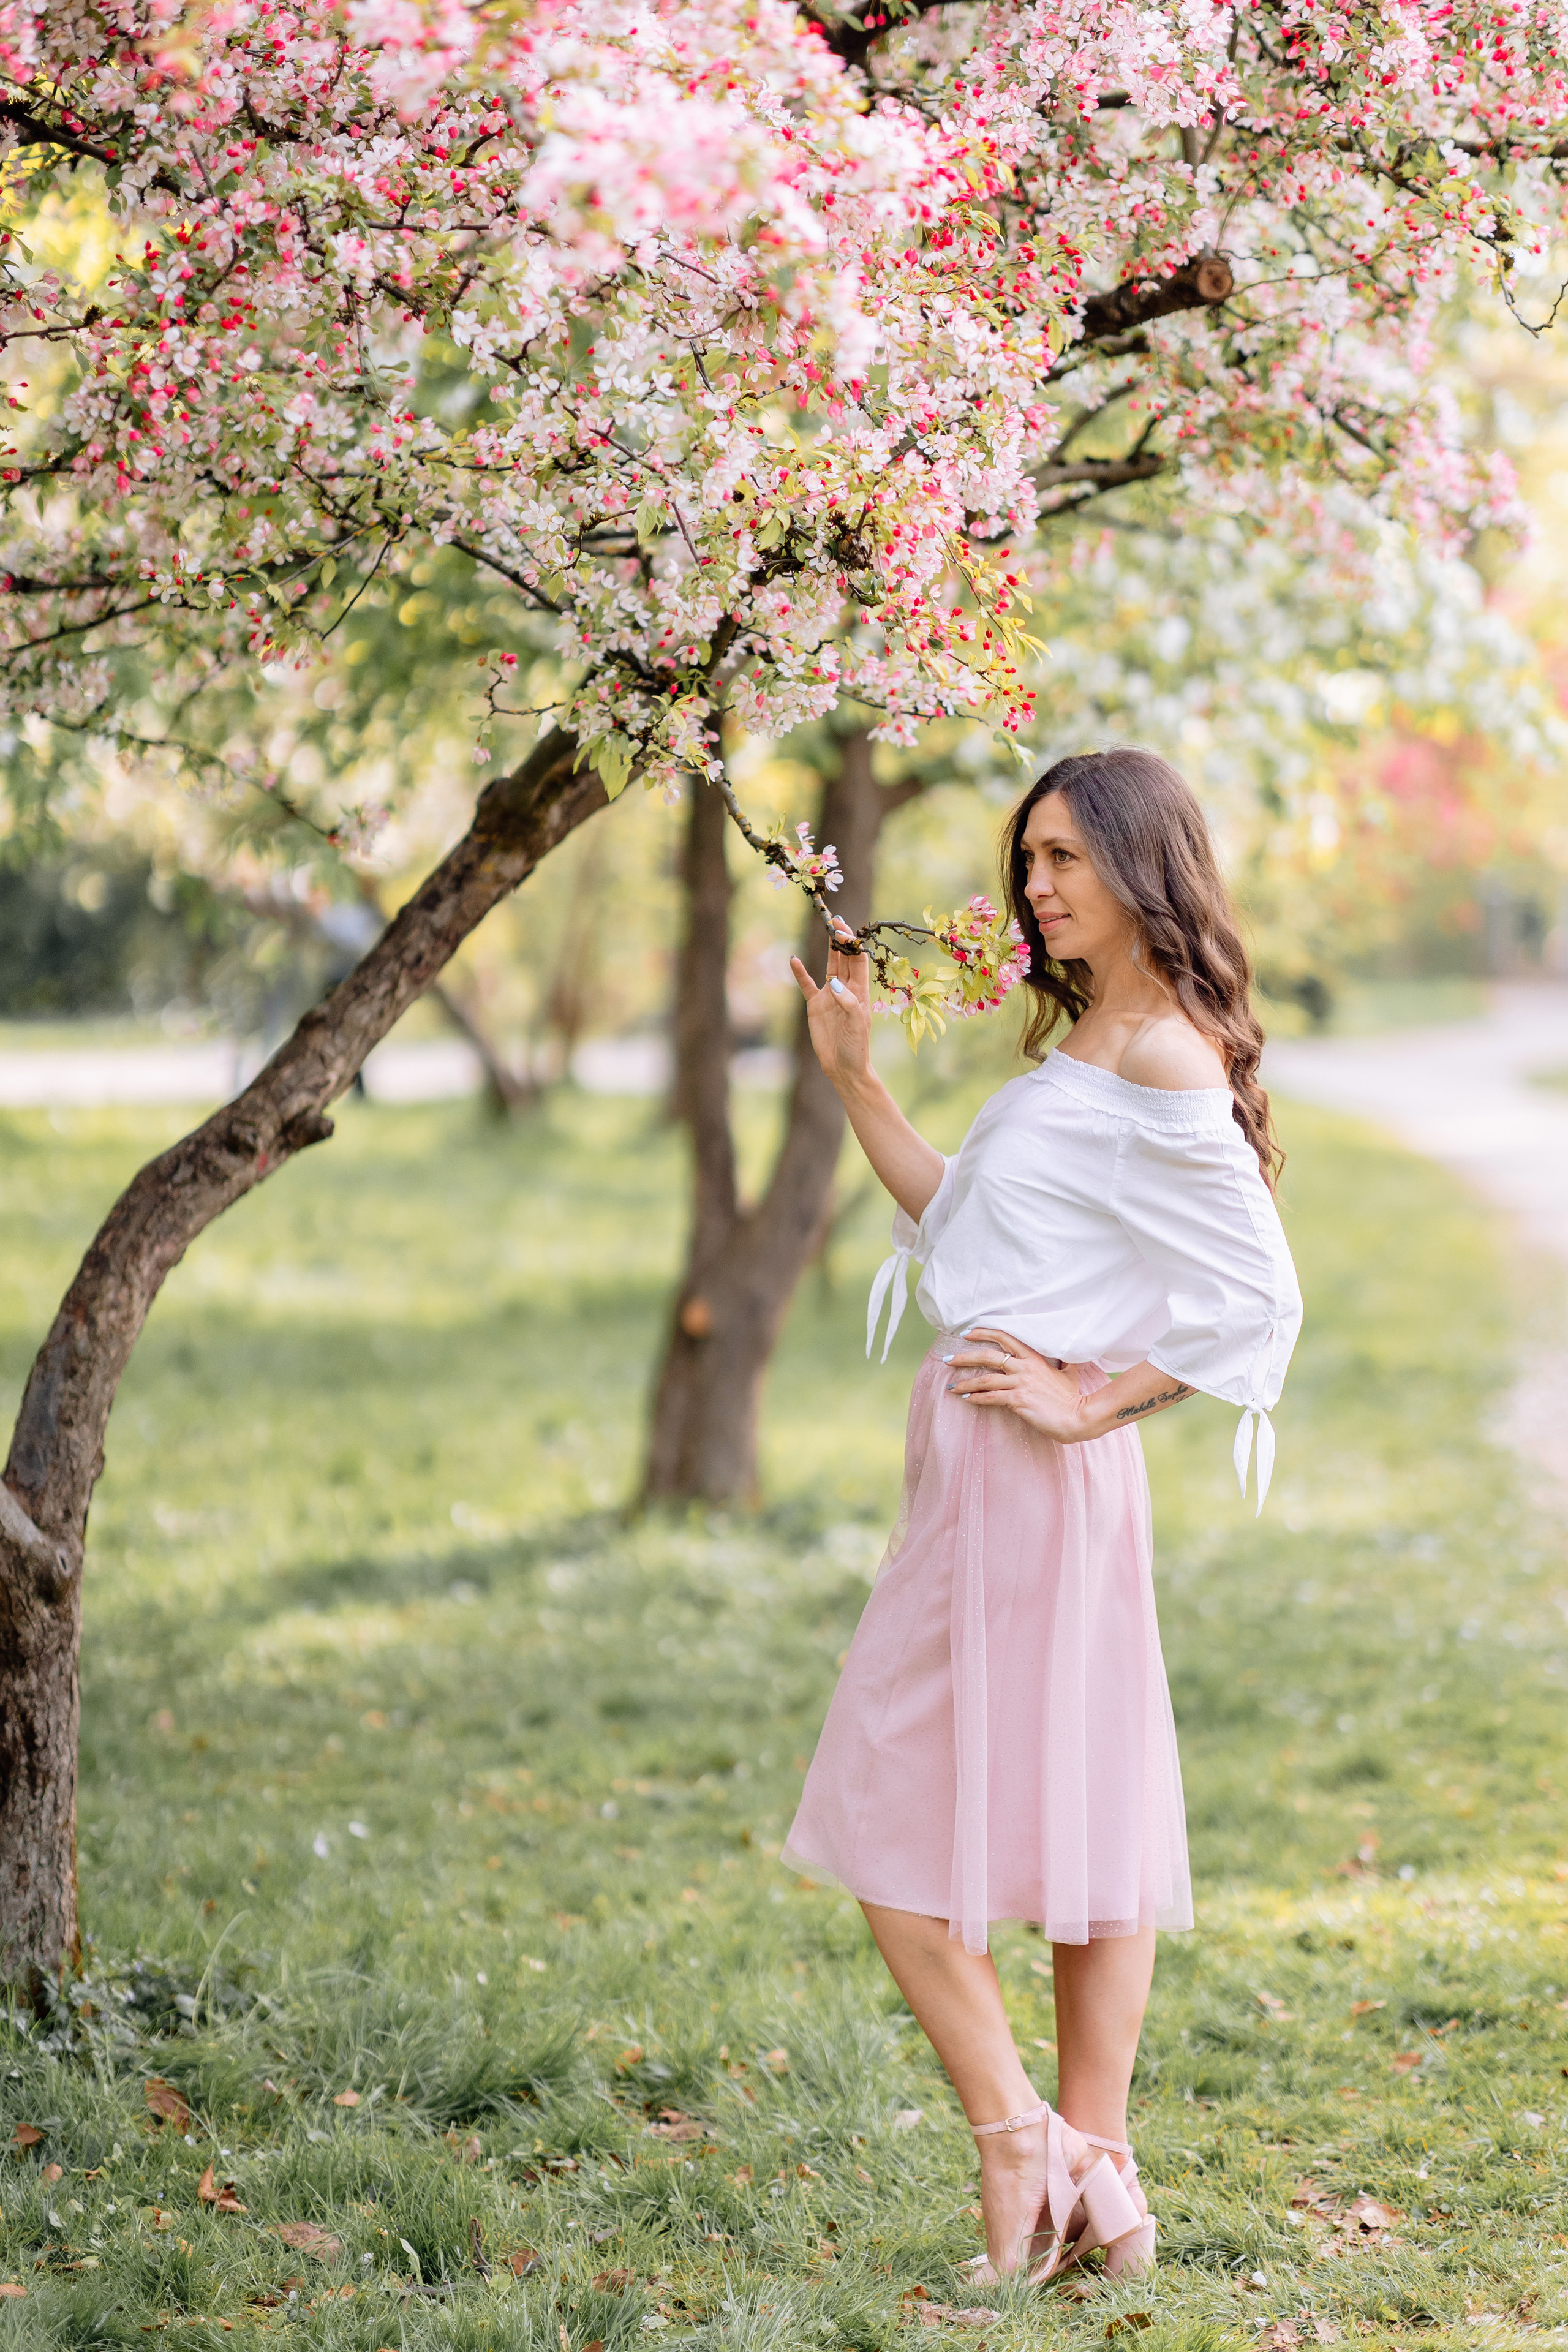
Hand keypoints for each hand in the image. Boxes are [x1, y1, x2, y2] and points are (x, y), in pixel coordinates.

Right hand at [791, 921, 873, 1091]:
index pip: (858, 961)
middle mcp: (845, 989)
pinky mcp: (816, 1005)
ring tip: (826, 928)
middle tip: (836, 919)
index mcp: (860, 991)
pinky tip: (793, 960)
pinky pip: (807, 984)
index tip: (846, 929)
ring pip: (830, 965)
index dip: (853, 944)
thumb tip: (834, 982)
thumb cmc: (856, 1046)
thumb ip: (847, 1001)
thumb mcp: (856, 1023)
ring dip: (828, 949)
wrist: (843, 1066)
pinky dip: (800, 973)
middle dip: (842, 939)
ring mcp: (830, 995)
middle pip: (845, 958)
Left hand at [942, 1327, 1088, 1444]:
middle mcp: (1025, 1367)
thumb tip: (1066, 1357)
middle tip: (948, 1360)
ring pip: (985, 1379)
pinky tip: (966, 1399)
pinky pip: (991, 1397)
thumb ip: (1062, 1362)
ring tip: (951, 1387)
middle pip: (988, 1356)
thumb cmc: (1071, 1397)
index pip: (1005, 1337)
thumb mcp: (1068, 1373)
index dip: (984, 1333)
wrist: (1077, 1417)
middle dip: (964, 1357)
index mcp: (1034, 1358)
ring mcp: (1021, 1384)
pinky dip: (976, 1398)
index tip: (967, 1333)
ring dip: (965, 1382)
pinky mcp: (1018, 1401)